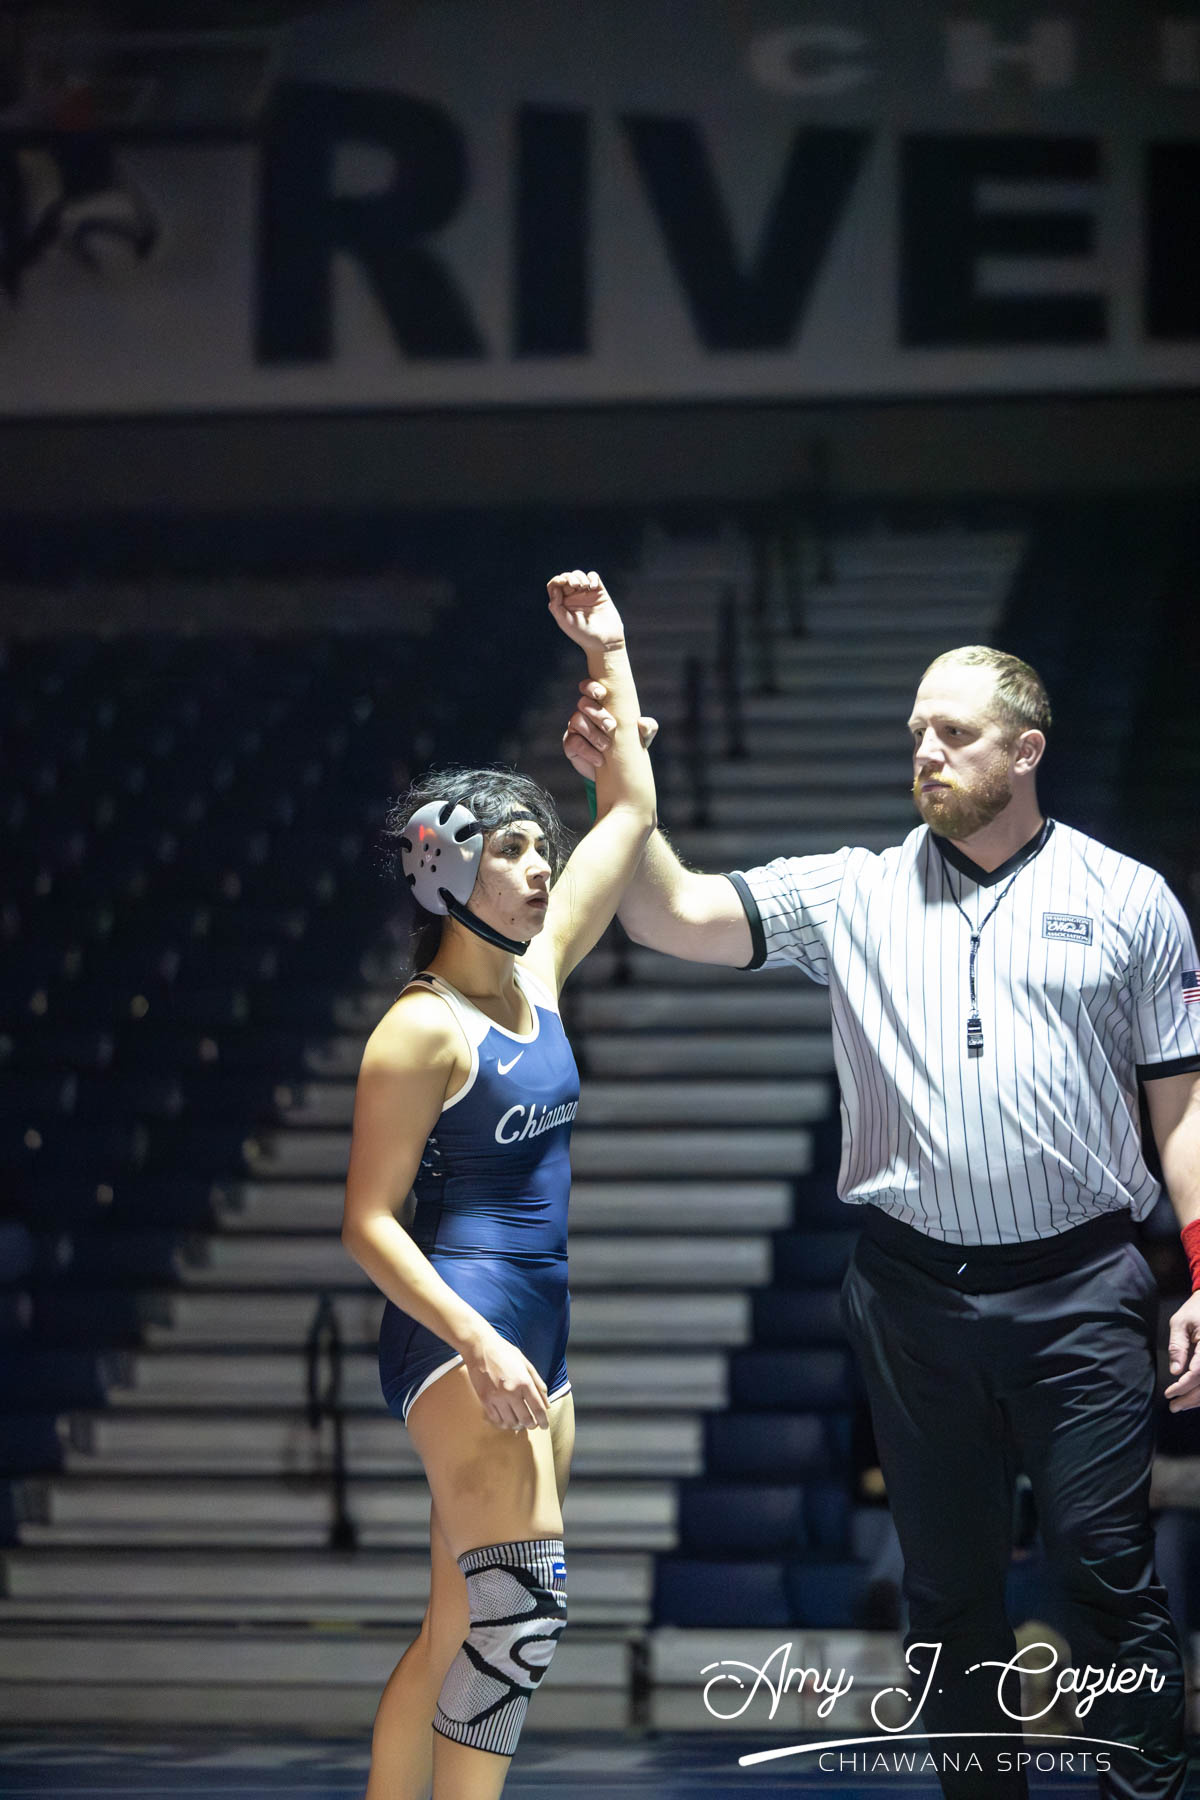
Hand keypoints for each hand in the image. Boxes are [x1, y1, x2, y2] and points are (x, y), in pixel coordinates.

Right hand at [462, 1326, 550, 1429]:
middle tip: (533, 1424)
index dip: (543, 1421)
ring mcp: (497, 1397)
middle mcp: (511, 1392)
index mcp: (524, 1381)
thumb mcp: (526, 1364)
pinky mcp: (485, 1400)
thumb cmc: (505, 1353)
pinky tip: (506, 1420)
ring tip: (520, 1422)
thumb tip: (547, 1404)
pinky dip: (503, 1423)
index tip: (545, 1426)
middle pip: (525, 1419)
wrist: (480, 1348)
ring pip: (510, 1422)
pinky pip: (496, 1419)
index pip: (538, 1408)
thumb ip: (539, 1384)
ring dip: (517, 1425)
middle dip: (531, 1425)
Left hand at [547, 569, 625, 653]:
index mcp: (563, 604)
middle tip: (575, 585)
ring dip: (580, 577)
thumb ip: (556, 606)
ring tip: (585, 587)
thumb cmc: (583, 635)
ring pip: (579, 575)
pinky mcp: (600, 592)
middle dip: (569, 577)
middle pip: (567, 578)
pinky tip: (593, 587)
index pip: (555, 586)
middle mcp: (574, 598)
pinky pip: (594, 577)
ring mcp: (587, 594)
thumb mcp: (565, 622)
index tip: (562, 582)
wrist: (605, 641)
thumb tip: (555, 588)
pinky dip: (592, 578)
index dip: (557, 580)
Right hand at [562, 677, 657, 778]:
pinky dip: (587, 751)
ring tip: (606, 746)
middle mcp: (585, 713)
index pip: (589, 688)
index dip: (591, 687)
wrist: (617, 771)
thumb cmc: (629, 746)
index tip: (601, 694)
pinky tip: (599, 760)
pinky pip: (573, 742)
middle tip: (611, 726)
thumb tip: (643, 723)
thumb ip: (647, 728)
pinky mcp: (570, 744)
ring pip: (577, 721)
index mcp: (599, 704)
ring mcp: (575, 728)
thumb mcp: (642, 738)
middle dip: (597, 713)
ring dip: (592, 733)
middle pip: (583, 703)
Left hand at [1165, 1291, 1199, 1410]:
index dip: (1184, 1386)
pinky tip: (1194, 1398)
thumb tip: (1175, 1371)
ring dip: (1199, 1399)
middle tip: (1173, 1406)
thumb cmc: (1195, 1310)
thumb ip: (1178, 1346)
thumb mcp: (1180, 1322)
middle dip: (1190, 1399)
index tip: (1169, 1393)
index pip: (1198, 1372)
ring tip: (1181, 1406)